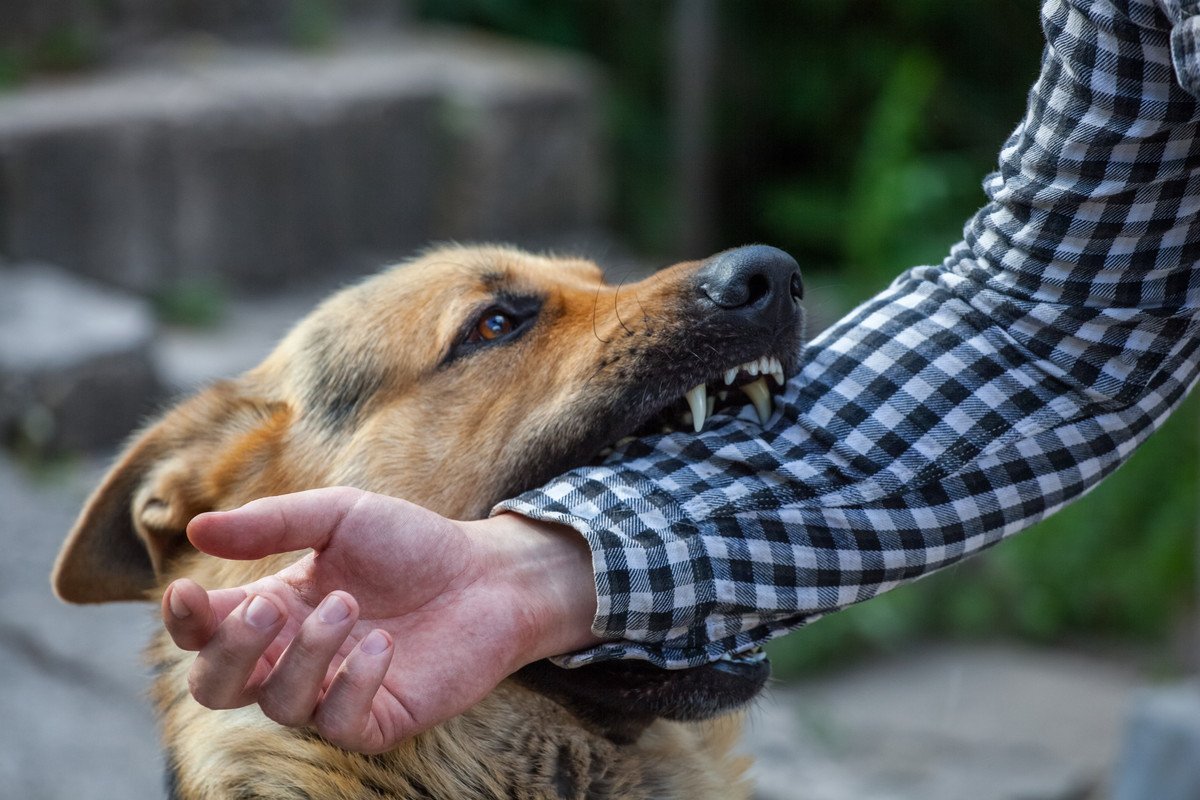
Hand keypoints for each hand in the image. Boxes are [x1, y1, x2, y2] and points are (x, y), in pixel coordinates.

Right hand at [161, 487, 599, 752]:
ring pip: (278, 704)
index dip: (182, 621)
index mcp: (275, 608)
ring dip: (305, 653)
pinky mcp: (377, 719)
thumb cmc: (414, 543)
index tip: (185, 591)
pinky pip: (337, 726)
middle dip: (231, 649)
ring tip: (350, 604)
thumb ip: (272, 522)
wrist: (489, 573)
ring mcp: (333, 693)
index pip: (202, 632)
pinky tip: (383, 645)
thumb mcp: (342, 514)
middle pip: (217, 685)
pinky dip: (351, 685)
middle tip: (270, 605)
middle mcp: (293, 657)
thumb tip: (196, 528)